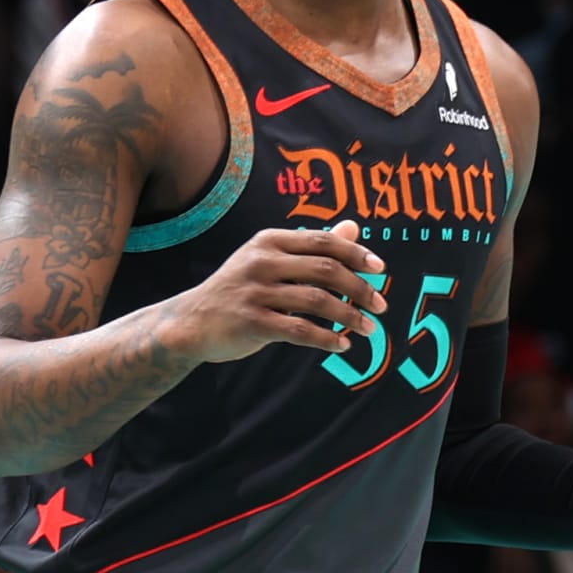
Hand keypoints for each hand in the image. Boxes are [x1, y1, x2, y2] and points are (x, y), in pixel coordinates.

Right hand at [171, 219, 386, 363]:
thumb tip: (353, 228)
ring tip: (368, 328)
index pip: (323, 242)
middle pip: (326, 270)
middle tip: (380, 305)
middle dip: (360, 288)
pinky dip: (326, 339)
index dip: (356, 254)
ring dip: (349, 316)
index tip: (380, 269)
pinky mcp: (251, 322)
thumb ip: (311, 247)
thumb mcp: (270, 261)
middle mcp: (262, 261)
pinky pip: (299, 331)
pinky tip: (341, 345)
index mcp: (270, 241)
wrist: (191, 321)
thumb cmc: (239, 290)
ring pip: (317, 301)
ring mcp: (256, 292)